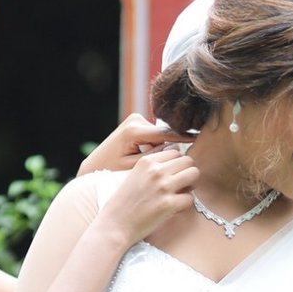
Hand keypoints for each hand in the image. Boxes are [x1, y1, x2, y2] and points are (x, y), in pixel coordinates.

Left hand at [80, 114, 196, 174]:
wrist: (94, 166)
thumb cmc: (111, 171)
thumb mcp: (134, 168)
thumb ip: (155, 159)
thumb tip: (174, 149)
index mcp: (134, 131)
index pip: (165, 134)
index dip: (182, 137)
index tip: (198, 137)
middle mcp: (135, 120)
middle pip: (163, 135)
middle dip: (164, 151)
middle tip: (157, 167)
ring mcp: (135, 120)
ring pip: (158, 136)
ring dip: (157, 149)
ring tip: (143, 163)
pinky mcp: (135, 124)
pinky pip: (153, 136)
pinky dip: (152, 146)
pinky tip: (142, 157)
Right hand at [95, 144, 201, 250]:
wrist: (115, 224)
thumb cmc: (124, 202)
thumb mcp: (134, 175)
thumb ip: (152, 167)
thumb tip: (175, 160)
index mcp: (147, 161)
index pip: (175, 152)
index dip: (176, 164)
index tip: (171, 175)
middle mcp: (156, 170)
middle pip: (188, 161)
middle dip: (187, 172)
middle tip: (180, 185)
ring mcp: (163, 186)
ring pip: (194, 174)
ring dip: (190, 185)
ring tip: (179, 194)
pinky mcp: (169, 204)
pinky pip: (190, 198)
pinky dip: (184, 205)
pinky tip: (174, 209)